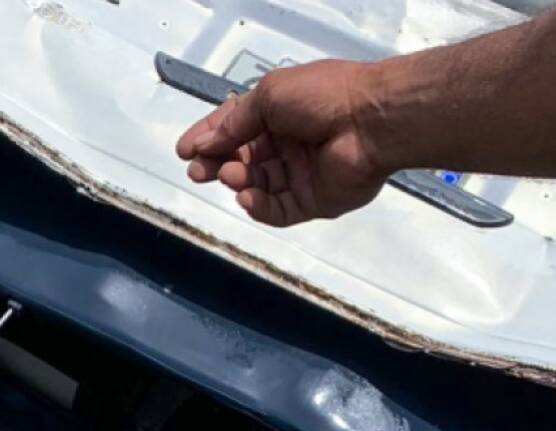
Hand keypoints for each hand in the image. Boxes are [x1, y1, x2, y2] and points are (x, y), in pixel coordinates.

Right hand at [176, 60, 389, 226]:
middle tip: (198, 171)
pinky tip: (246, 196)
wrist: (372, 121)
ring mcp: (300, 175)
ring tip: (230, 175)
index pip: (236, 127)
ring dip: (238, 181)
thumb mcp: (269, 96)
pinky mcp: (312, 202)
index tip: (184, 150)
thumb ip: (234, 122)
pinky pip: (277, 210)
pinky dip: (258, 206)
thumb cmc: (323, 97)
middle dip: (216, 163)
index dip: (209, 137)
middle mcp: (288, 144)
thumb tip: (204, 143)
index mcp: (280, 114)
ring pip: (257, 185)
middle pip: (242, 159)